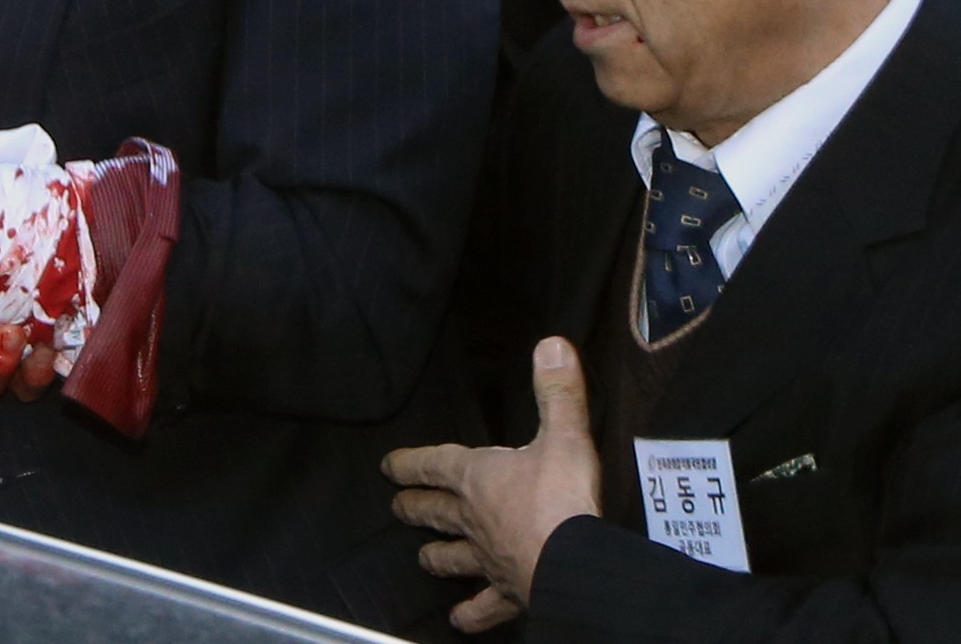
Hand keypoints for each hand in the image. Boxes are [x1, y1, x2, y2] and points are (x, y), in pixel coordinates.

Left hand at [382, 337, 602, 632]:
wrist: (574, 563)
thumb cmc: (564, 497)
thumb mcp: (565, 435)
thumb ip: (557, 392)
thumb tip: (553, 344)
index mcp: (480, 477)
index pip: (435, 464)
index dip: (410, 462)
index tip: (387, 465)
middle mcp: (475, 519)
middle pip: (436, 511)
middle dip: (415, 507)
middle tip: (396, 507)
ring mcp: (489, 559)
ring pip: (453, 557)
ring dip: (437, 557)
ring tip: (422, 559)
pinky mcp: (508, 592)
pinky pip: (485, 606)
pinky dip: (472, 614)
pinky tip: (458, 621)